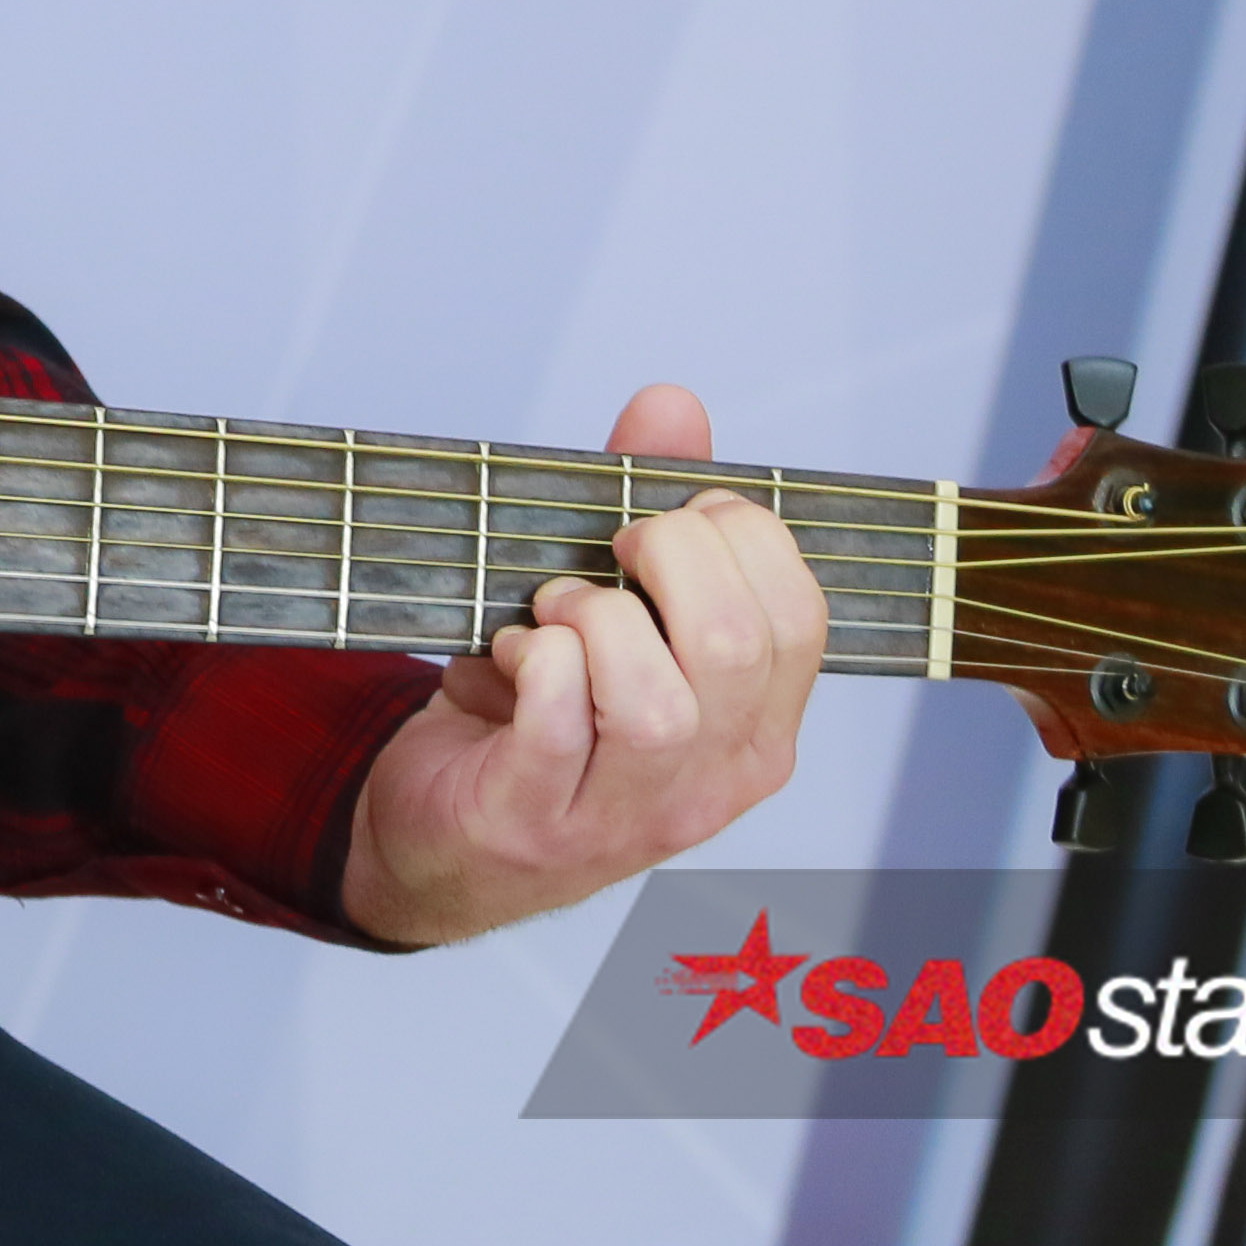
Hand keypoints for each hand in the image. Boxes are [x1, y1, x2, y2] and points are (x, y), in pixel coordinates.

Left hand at [342, 383, 825, 945]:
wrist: (445, 840)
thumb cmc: (540, 718)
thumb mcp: (610, 613)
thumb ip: (649, 510)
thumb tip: (673, 405)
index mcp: (755, 727)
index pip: (799, 617)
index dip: (737, 537)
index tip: (668, 517)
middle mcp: (712, 779)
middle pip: (737, 646)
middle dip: (669, 558)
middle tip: (610, 551)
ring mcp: (629, 812)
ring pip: (658, 703)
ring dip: (596, 620)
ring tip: (556, 610)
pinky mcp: (537, 821)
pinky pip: (559, 728)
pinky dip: (537, 664)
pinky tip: (515, 654)